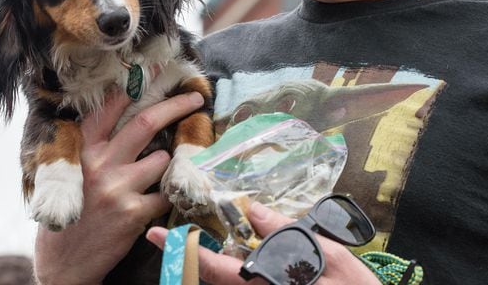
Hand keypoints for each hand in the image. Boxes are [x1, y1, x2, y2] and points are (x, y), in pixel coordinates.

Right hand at [34, 90, 206, 284]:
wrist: (64, 265)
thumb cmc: (69, 215)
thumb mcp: (69, 176)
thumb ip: (94, 150)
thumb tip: (127, 119)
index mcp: (81, 152)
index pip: (108, 110)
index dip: (133, 89)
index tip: (153, 72)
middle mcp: (98, 165)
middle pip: (145, 123)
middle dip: (174, 106)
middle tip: (195, 98)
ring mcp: (117, 188)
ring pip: (161, 160)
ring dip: (165, 165)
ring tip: (152, 179)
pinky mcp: (133, 213)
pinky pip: (165, 193)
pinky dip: (167, 195)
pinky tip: (156, 201)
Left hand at [146, 201, 380, 284]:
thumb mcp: (332, 256)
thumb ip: (289, 233)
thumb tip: (256, 210)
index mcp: (269, 282)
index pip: (216, 268)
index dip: (183, 251)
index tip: (155, 234)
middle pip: (216, 281)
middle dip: (192, 259)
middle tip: (169, 237)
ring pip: (230, 284)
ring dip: (214, 267)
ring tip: (201, 245)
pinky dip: (235, 272)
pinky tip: (242, 257)